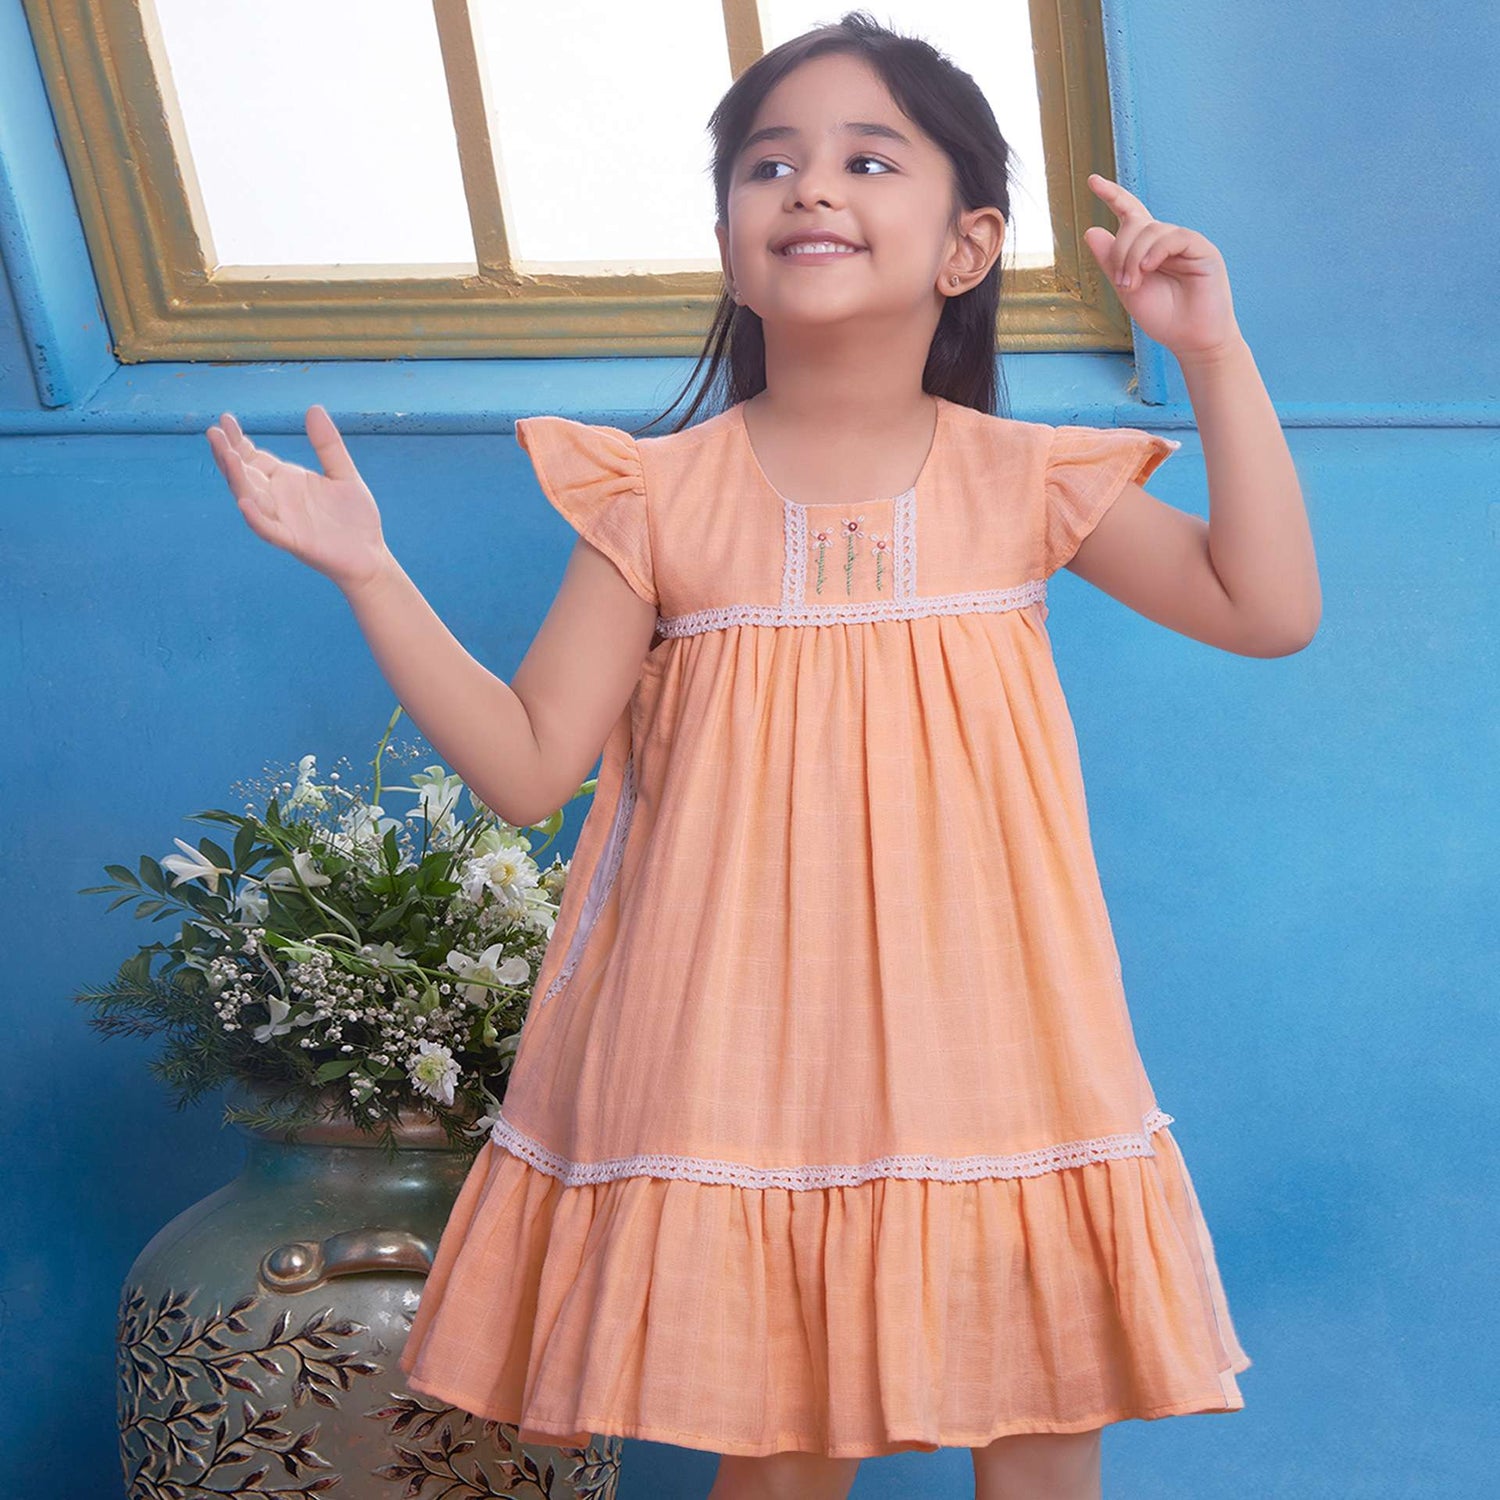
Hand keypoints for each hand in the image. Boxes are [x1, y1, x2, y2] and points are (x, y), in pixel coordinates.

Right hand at [206, 405, 392, 593]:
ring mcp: (283, 521)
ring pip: (251, 499)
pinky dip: (256, 519)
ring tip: (227, 457)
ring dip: (237, 480)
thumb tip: (314, 408)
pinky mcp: (294, 542)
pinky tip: (245, 503)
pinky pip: (269, 530)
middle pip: (244, 475)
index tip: (226, 419)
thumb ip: (328, 445)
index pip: (254, 458)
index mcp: (287, 481)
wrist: (371, 555)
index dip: (239, 440)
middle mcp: (278, 500)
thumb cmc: (355, 517)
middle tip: (213, 432)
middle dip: (227, 454)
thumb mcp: (344, 474)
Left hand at [1084, 174, 1241, 360]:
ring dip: (1134, 257)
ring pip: (1152, 231)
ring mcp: (1186, 243)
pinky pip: (1174, 237)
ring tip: (1133, 285)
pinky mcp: (1203, 249)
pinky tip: (1149, 269)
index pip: (1131, 213)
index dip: (1113, 196)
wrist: (1190, 339)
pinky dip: (1155, 251)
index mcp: (1148, 249)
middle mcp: (1167, 241)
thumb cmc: (1163, 317)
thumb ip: (1111, 262)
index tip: (1092, 181)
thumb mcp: (1128, 289)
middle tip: (1122, 283)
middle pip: (1135, 224)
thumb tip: (1091, 231)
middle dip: (1121, 251)